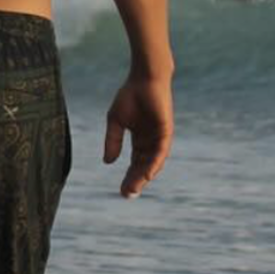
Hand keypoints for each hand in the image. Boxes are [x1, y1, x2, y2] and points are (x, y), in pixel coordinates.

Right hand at [104, 72, 172, 197]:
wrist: (144, 78)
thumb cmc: (130, 95)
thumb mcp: (115, 121)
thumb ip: (113, 140)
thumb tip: (108, 162)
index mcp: (140, 138)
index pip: (135, 163)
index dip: (129, 177)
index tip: (121, 191)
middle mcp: (151, 141)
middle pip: (143, 166)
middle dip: (135, 180)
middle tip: (127, 195)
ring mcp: (159, 137)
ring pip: (153, 162)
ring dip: (144, 176)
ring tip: (135, 188)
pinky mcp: (166, 131)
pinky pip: (161, 151)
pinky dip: (155, 163)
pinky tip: (148, 174)